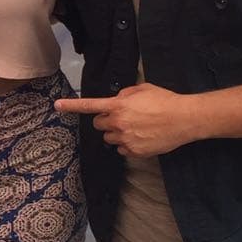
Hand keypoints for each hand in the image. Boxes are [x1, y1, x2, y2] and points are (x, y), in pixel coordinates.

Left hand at [56, 83, 200, 156]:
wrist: (184, 119)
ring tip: (135, 128)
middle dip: (106, 121)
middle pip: (98, 125)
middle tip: (121, 117)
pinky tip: (141, 138)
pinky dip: (127, 145)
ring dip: (116, 133)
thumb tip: (117, 100)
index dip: (72, 106)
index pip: (90, 106)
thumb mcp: (143, 89)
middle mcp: (118, 123)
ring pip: (109, 138)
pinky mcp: (134, 152)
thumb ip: (125, 94)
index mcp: (118, 105)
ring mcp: (125, 139)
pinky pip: (121, 150)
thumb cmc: (165, 100)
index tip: (57, 106)